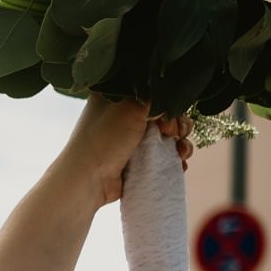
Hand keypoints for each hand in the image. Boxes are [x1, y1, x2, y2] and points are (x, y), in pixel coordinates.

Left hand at [55, 94, 192, 207]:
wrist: (88, 178)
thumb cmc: (105, 137)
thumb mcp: (131, 107)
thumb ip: (154, 98)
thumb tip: (171, 103)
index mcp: (117, 97)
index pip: (152, 92)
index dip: (166, 102)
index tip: (167, 115)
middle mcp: (123, 116)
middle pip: (163, 114)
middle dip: (177, 124)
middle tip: (173, 133)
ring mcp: (130, 139)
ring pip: (166, 136)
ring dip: (180, 143)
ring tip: (182, 152)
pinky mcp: (136, 160)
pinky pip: (162, 156)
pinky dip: (174, 159)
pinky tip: (180, 164)